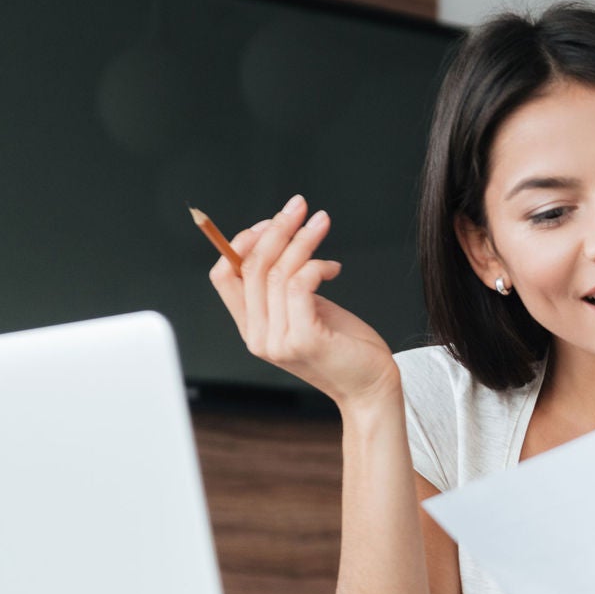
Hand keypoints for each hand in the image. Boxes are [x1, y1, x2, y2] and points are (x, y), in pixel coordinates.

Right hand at [207, 194, 399, 409]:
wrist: (371, 388)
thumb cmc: (345, 346)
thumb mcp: (307, 310)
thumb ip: (286, 287)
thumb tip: (280, 240)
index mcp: (252, 328)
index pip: (223, 276)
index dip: (241, 242)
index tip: (271, 222)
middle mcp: (257, 336)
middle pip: (250, 267)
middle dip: (276, 228)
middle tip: (299, 206)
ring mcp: (277, 341)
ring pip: (277, 272)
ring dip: (302, 239)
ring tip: (321, 222)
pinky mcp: (304, 339)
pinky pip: (299, 285)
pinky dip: (316, 265)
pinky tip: (333, 267)